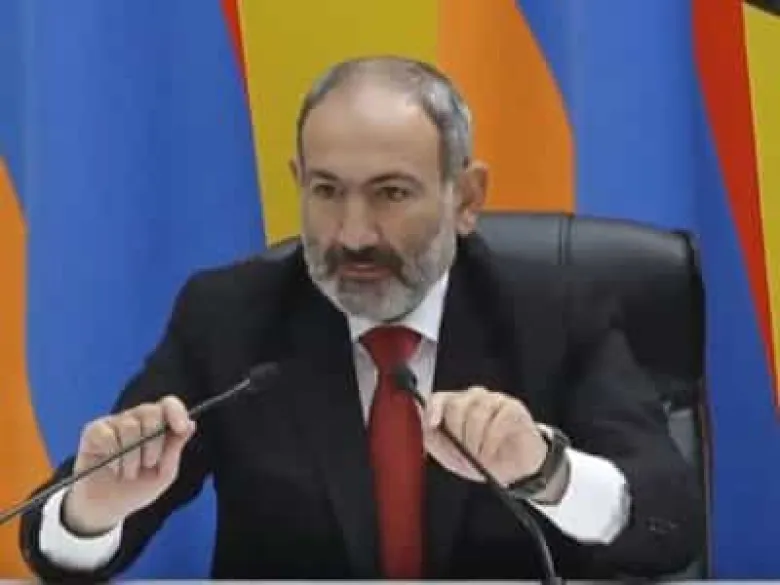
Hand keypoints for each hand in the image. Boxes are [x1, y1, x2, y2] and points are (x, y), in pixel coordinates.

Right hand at [63, 396, 194, 534]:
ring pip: (129, 426)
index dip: (176, 412)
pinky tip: (113, 468)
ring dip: (132, 456)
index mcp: (157, 426)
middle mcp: (136, 419)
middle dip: (153, 442)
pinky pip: (106, 435)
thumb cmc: (138, 488)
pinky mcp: (93, 431)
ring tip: (128, 473)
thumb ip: (175, 449)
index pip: (168, 405)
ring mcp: (114, 423)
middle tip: (148, 464)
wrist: (107, 507)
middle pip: (151, 412)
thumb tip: (191, 424)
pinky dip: (113, 457)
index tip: (180, 428)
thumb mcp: (164, 474)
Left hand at [423, 386, 547, 486]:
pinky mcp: (514, 408)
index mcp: (457, 407)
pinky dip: (491, 442)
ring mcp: (495, 401)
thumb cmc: (482, 460)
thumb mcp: (451, 456)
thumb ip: (433, 439)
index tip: (432, 424)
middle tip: (464, 452)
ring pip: (477, 412)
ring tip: (480, 456)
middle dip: (458, 434)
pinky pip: (497, 421)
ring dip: (476, 441)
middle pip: (457, 404)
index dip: (433, 409)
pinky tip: (492, 452)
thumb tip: (423, 425)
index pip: (439, 398)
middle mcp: (475, 399)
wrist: (513, 473)